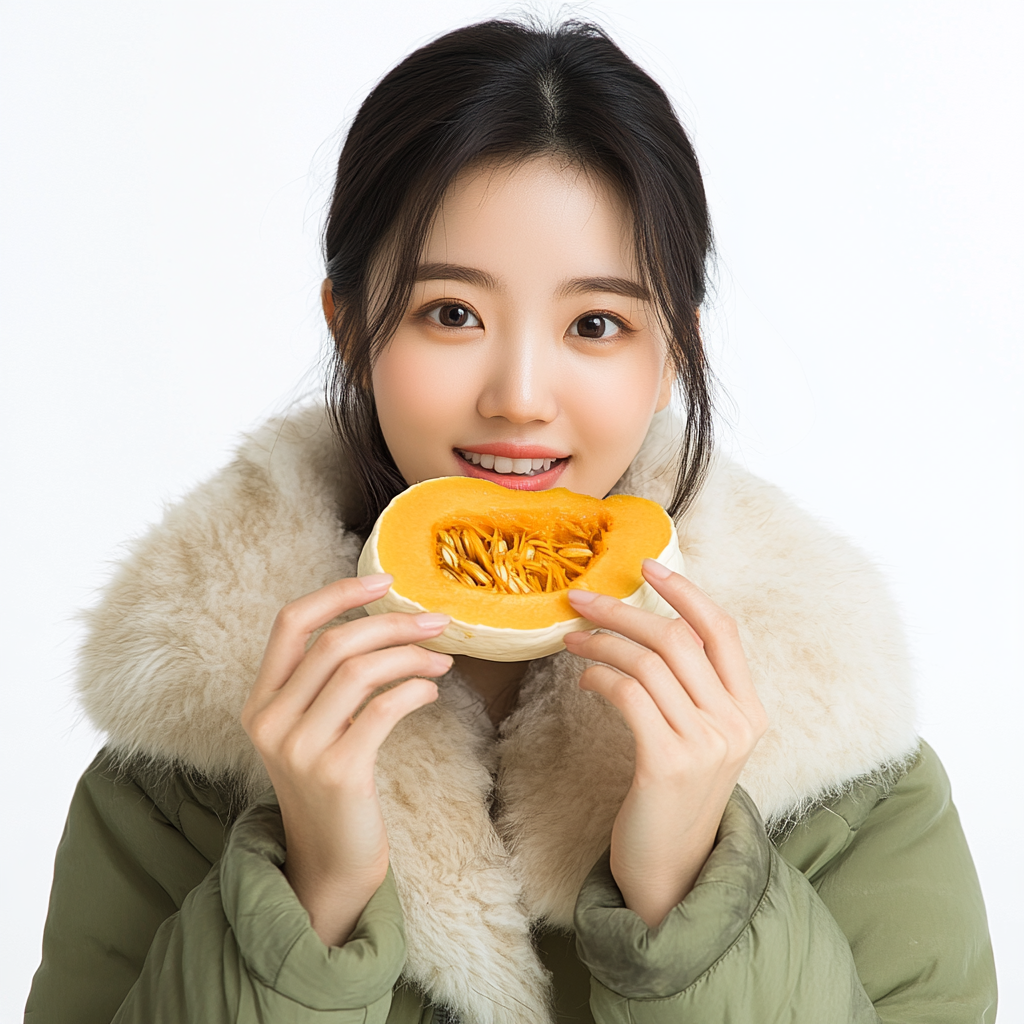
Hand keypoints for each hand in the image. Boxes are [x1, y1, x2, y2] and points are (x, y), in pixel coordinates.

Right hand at [241, 573, 452, 945]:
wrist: (331, 864)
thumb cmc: (334, 787)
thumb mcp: (316, 729)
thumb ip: (330, 682)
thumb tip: (393, 624)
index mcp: (260, 702)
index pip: (290, 623)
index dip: (339, 593)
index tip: (386, 581)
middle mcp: (269, 721)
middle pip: (334, 643)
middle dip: (394, 625)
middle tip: (437, 624)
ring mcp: (299, 748)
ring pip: (359, 671)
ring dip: (410, 657)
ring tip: (441, 664)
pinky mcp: (337, 772)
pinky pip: (383, 709)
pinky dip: (414, 691)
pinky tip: (430, 694)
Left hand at [563, 559, 766, 927]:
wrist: (673, 872)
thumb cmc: (674, 797)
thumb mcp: (700, 739)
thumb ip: (691, 690)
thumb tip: (646, 628)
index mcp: (749, 710)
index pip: (722, 630)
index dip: (684, 592)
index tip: (646, 565)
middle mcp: (735, 722)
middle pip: (676, 639)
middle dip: (622, 610)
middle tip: (580, 599)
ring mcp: (705, 743)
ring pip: (646, 662)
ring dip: (600, 641)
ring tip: (570, 638)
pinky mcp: (667, 762)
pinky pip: (627, 694)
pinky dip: (599, 674)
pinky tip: (584, 676)